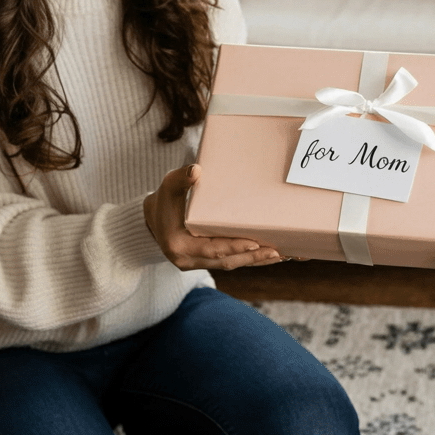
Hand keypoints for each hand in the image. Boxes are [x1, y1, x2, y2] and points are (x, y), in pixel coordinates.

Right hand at [144, 164, 283, 270]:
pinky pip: (231, 262)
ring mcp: (198, 264)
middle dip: (252, 257)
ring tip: (281, 255)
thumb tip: (196, 170)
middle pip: (226, 262)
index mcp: (179, 246)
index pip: (210, 249)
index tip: (254, 243)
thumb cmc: (164, 201)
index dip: (232, 247)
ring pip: (231, 264)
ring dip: (256, 261)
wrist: (153, 220)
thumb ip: (181, 179)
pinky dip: (250, 259)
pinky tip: (270, 256)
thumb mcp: (168, 187)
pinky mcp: (207, 262)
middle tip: (277, 252)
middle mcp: (189, 261)